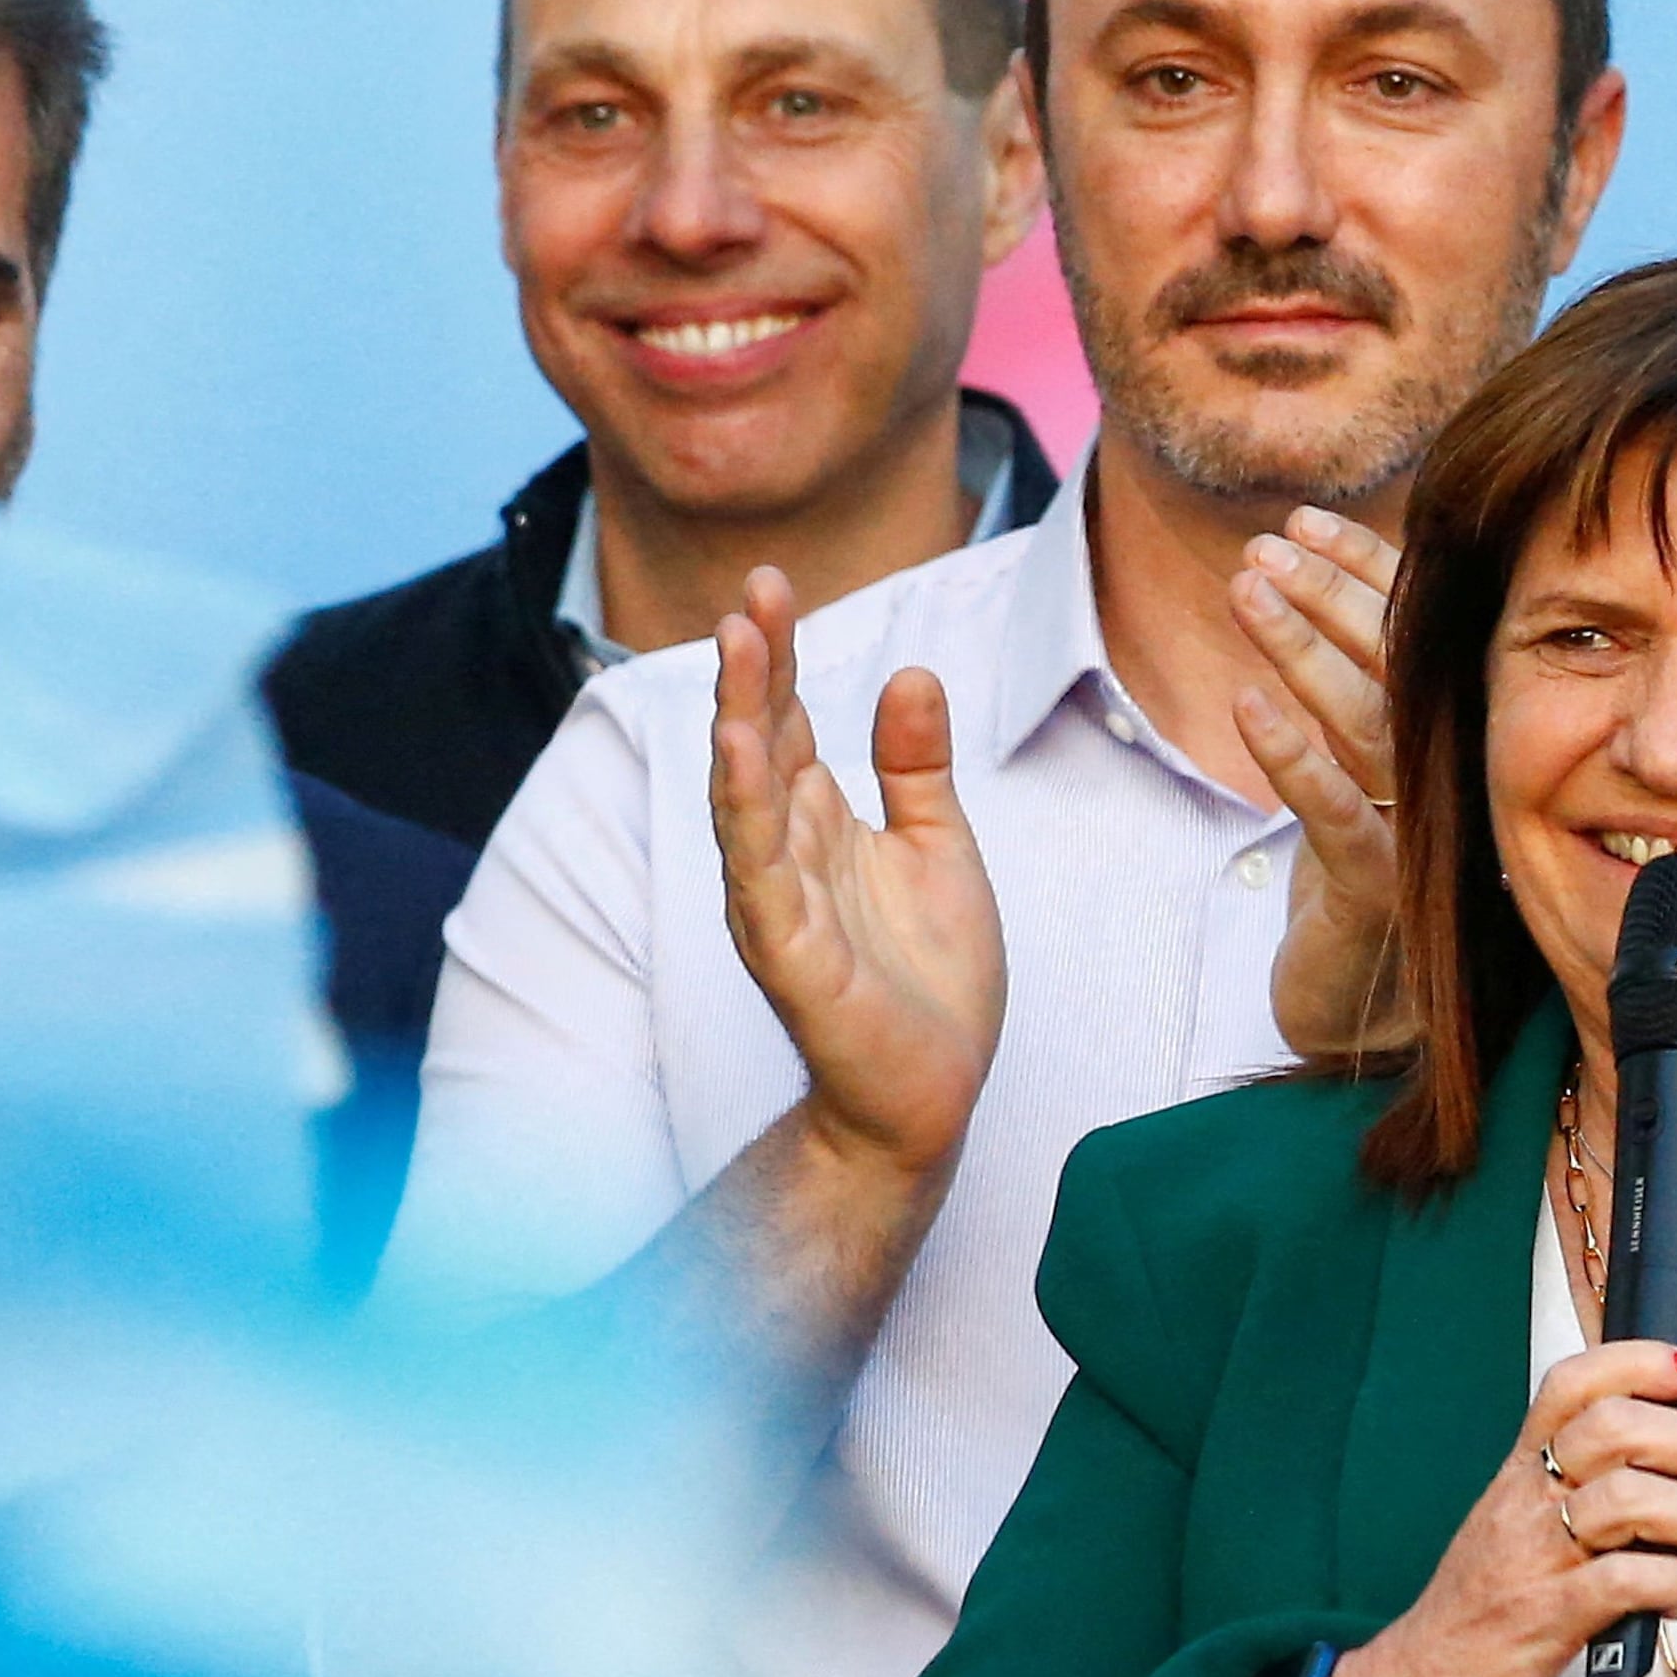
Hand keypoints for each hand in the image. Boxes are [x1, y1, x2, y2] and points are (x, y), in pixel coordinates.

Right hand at [710, 568, 1003, 1187]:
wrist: (931, 1093)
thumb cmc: (929, 979)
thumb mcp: (939, 848)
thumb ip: (917, 766)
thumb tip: (910, 670)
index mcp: (821, 823)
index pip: (790, 721)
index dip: (781, 655)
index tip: (772, 583)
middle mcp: (786, 853)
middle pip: (759, 744)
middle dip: (753, 669)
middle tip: (751, 593)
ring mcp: (779, 901)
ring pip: (745, 798)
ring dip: (739, 722)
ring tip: (737, 648)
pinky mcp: (788, 954)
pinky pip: (759, 872)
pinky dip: (747, 811)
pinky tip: (742, 753)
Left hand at [1229, 509, 1413, 1062]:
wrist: (1366, 1015)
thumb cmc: (1359, 879)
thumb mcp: (1363, 777)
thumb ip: (1360, 693)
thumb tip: (1318, 580)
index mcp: (1451, 738)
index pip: (1415, 636)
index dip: (1363, 571)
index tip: (1307, 520)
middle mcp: (1451, 777)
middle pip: (1395, 668)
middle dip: (1330, 594)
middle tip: (1266, 543)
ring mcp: (1421, 835)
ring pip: (1364, 726)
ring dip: (1302, 650)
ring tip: (1248, 588)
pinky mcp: (1380, 892)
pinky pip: (1332, 815)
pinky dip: (1289, 758)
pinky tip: (1246, 704)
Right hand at [1305, 1342, 1676, 1676]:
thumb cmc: (1476, 1618)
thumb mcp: (1519, 1534)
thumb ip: (1581, 1496)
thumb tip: (1672, 1473)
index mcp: (1520, 1475)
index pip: (1574, 1384)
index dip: (1642, 1361)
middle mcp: (1526, 1503)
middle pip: (1618, 1426)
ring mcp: (1535, 1559)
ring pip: (1632, 1496)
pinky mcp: (1547, 1620)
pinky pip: (1627, 1579)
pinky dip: (1670, 1584)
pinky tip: (1670, 1601)